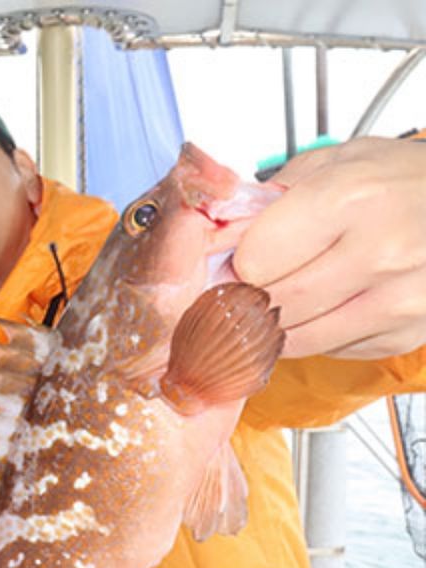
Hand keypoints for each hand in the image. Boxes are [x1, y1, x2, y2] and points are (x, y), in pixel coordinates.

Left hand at [234, 136, 425, 358]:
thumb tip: (216, 239)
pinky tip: (332, 303)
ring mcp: (399, 299)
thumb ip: (267, 200)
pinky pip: (331, 350)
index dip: (240, 260)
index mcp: (351, 199)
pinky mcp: (406, 333)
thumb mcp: (333, 162)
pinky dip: (318, 333)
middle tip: (258, 279)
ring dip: (279, 321)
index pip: (254, 260)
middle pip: (272, 303)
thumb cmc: (401, 179)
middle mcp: (380, 252)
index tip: (245, 255)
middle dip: (253, 295)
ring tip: (290, 291)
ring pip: (297, 338)